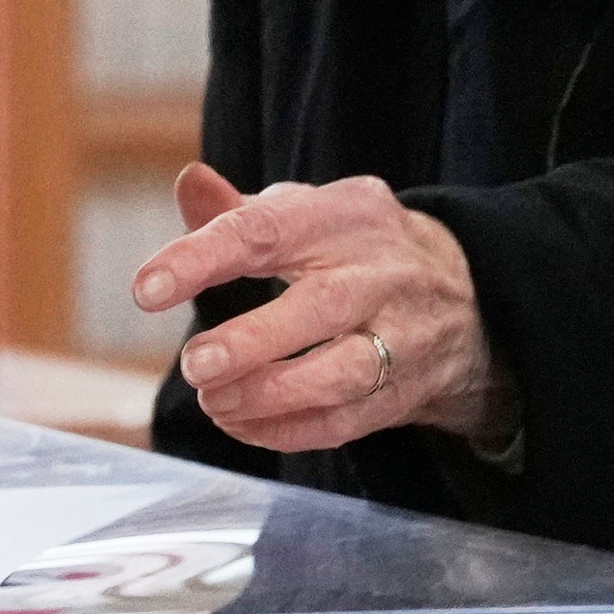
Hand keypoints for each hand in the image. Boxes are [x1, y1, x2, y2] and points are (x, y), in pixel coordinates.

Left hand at [130, 163, 519, 457]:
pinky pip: (346, 421)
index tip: (147, 289)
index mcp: (346, 215)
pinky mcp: (405, 392)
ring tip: (212, 400)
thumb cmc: (354, 252)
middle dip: (252, 341)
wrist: (466, 299)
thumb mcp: (307, 215)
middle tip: (193, 363)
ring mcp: (403, 336)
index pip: (268, 229)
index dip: (202, 257)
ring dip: (270, 394)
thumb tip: (189, 183)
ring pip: (343, 373)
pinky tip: (239, 423)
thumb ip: (239, 211)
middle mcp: (383, 272)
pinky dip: (286, 430)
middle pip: (322, 305)